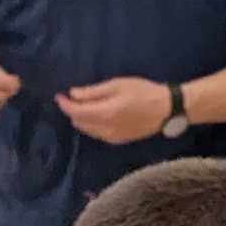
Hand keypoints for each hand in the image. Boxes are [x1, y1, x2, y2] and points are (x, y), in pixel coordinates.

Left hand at [59, 77, 173, 146]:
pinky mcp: (118, 140)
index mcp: (104, 113)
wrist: (166, 109)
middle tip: (74, 98)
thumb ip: (93, 92)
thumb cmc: (143, 92)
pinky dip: (92, 124)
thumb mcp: (118, 85)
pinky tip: (97, 115)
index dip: (65, 104)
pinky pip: (97, 133)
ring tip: (85, 105)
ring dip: (81, 118)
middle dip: (72, 110)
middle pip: (79, 122)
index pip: (76, 112)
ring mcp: (111, 137)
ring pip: (87, 129)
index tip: (60, 95)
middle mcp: (105, 129)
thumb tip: (73, 94)